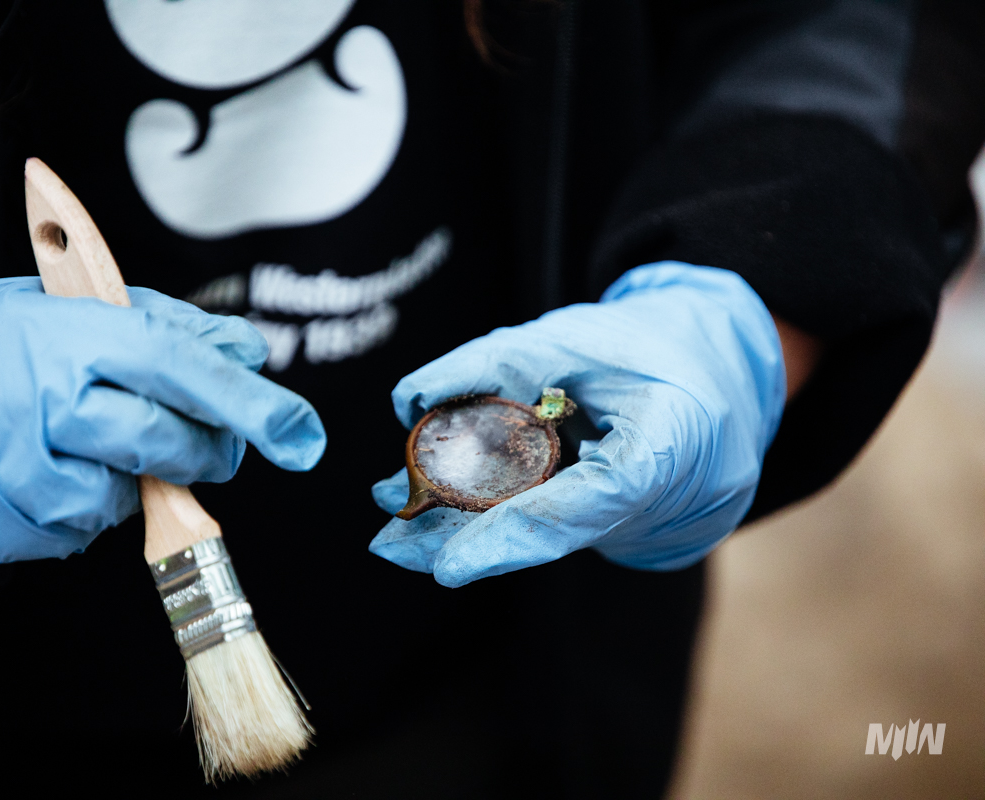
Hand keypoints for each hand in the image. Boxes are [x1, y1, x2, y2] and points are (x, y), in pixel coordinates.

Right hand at [0, 277, 324, 571]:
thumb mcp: (73, 310)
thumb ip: (168, 327)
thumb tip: (249, 349)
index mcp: (71, 337)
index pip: (180, 367)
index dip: (247, 402)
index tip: (300, 434)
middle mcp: (46, 402)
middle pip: (167, 442)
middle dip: (203, 448)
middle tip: (196, 435)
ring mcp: (20, 470)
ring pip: (128, 496)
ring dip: (133, 478)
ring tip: (85, 439)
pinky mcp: (3, 526)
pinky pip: (82, 532)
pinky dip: (86, 507)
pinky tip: (50, 470)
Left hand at [368, 262, 785, 585]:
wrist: (727, 364)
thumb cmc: (652, 343)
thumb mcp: (577, 336)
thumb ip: (495, 365)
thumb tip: (411, 401)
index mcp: (666, 451)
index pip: (577, 511)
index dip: (507, 540)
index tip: (445, 566)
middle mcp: (659, 504)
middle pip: (548, 537)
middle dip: (464, 541)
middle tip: (387, 543)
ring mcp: (644, 522)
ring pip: (543, 534)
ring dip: (470, 528)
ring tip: (396, 522)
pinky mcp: (622, 520)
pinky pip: (554, 522)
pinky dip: (501, 514)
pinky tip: (440, 507)